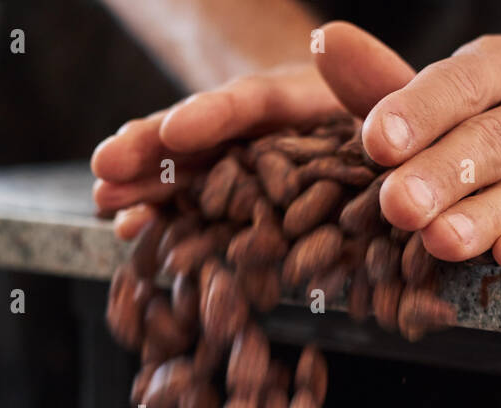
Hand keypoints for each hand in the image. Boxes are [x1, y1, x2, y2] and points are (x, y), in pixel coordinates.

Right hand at [91, 22, 413, 239]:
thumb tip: (354, 83)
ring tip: (102, 198)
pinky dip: (161, 222)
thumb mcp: (396, 102)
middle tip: (105, 164)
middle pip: (199, 137)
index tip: (177, 132)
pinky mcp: (242, 209)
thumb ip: (379, 91)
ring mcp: (245, 170)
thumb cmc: (398, 122)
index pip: (249, 105)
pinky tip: (126, 232)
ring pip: (184, 173)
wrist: (394, 146)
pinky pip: (196, 214)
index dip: (212, 116)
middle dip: (149, 149)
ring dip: (142, 187)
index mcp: (296, 103)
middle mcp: (260, 132)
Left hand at [357, 34, 500, 269]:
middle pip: (494, 140)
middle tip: (397, 205)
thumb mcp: (461, 97)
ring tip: (441, 240)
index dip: (417, 113)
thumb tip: (325, 44)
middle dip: (442, 174)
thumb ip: (389, 85)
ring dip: (485, 217)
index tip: (374, 142)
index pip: (461, 86)